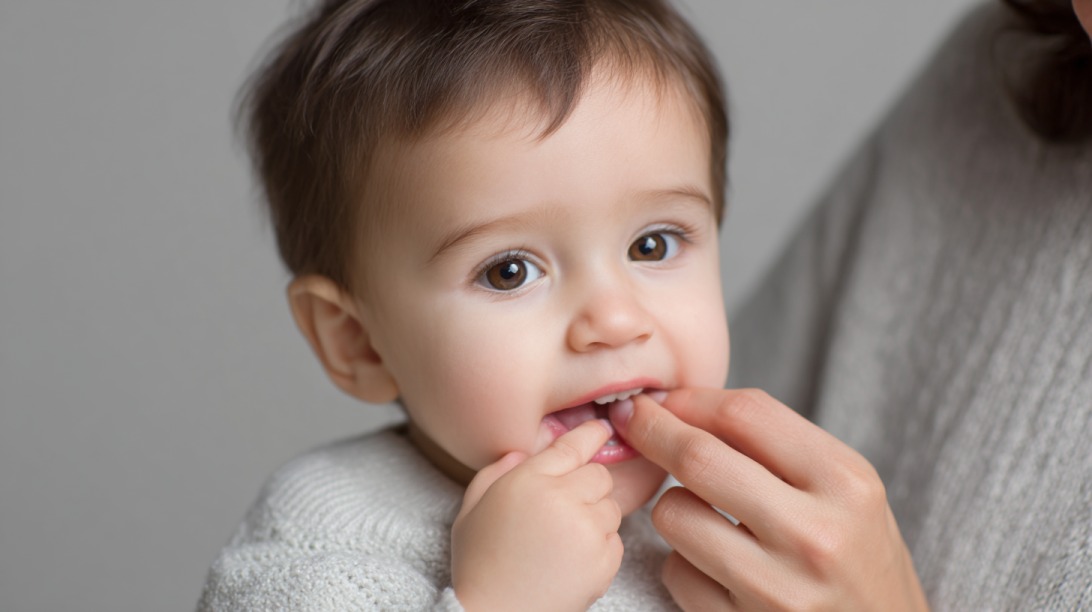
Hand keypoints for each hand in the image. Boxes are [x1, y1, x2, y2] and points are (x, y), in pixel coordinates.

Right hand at [451, 420, 623, 611]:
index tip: (601, 429)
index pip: (572, 446)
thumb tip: (521, 454)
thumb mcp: (471, 510)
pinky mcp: (603, 562)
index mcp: (529, 481)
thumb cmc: (478, 564)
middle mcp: (562, 500)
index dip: (590, 434)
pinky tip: (571, 560)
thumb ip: (495, 473)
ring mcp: (586, 532)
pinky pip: (616, 540)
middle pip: (599, 475)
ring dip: (595, 516)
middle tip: (564, 508)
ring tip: (563, 539)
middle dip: (587, 486)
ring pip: (611, 507)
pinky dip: (600, 546)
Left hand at [612, 389, 927, 610]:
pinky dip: (682, 561)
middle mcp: (815, 535)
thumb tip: (681, 406)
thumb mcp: (847, 491)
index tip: (665, 399)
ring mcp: (778, 589)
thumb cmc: (860, 558)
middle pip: (698, 458)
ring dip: (673, 505)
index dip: (690, 399)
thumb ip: (778, 446)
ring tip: (703, 515)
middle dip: (652, 430)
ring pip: (674, 515)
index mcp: (846, 483)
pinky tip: (713, 566)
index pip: (745, 413)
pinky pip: (676, 572)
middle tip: (633, 420)